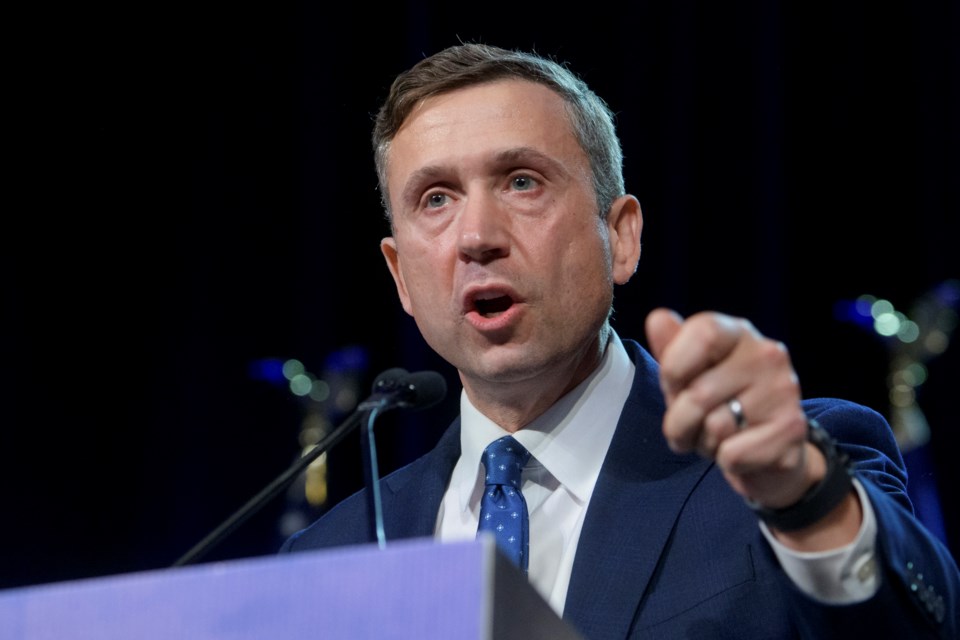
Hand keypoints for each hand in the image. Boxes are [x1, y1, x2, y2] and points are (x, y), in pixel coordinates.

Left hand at [644, 307, 818, 509]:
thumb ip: (671, 348)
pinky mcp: (792, 430)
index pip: (703, 333)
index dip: (675, 368)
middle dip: (679, 422)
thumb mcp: (687, 375)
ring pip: (715, 427)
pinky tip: (741, 453)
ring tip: (718, 438)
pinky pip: (733, 455)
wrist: (767, 452)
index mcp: (738, 333)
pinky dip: (727, 463)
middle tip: (691, 427)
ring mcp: (784, 391)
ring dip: (703, 444)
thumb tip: (658, 318)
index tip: (673, 387)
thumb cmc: (719, 405)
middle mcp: (767, 354)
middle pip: (699, 392)